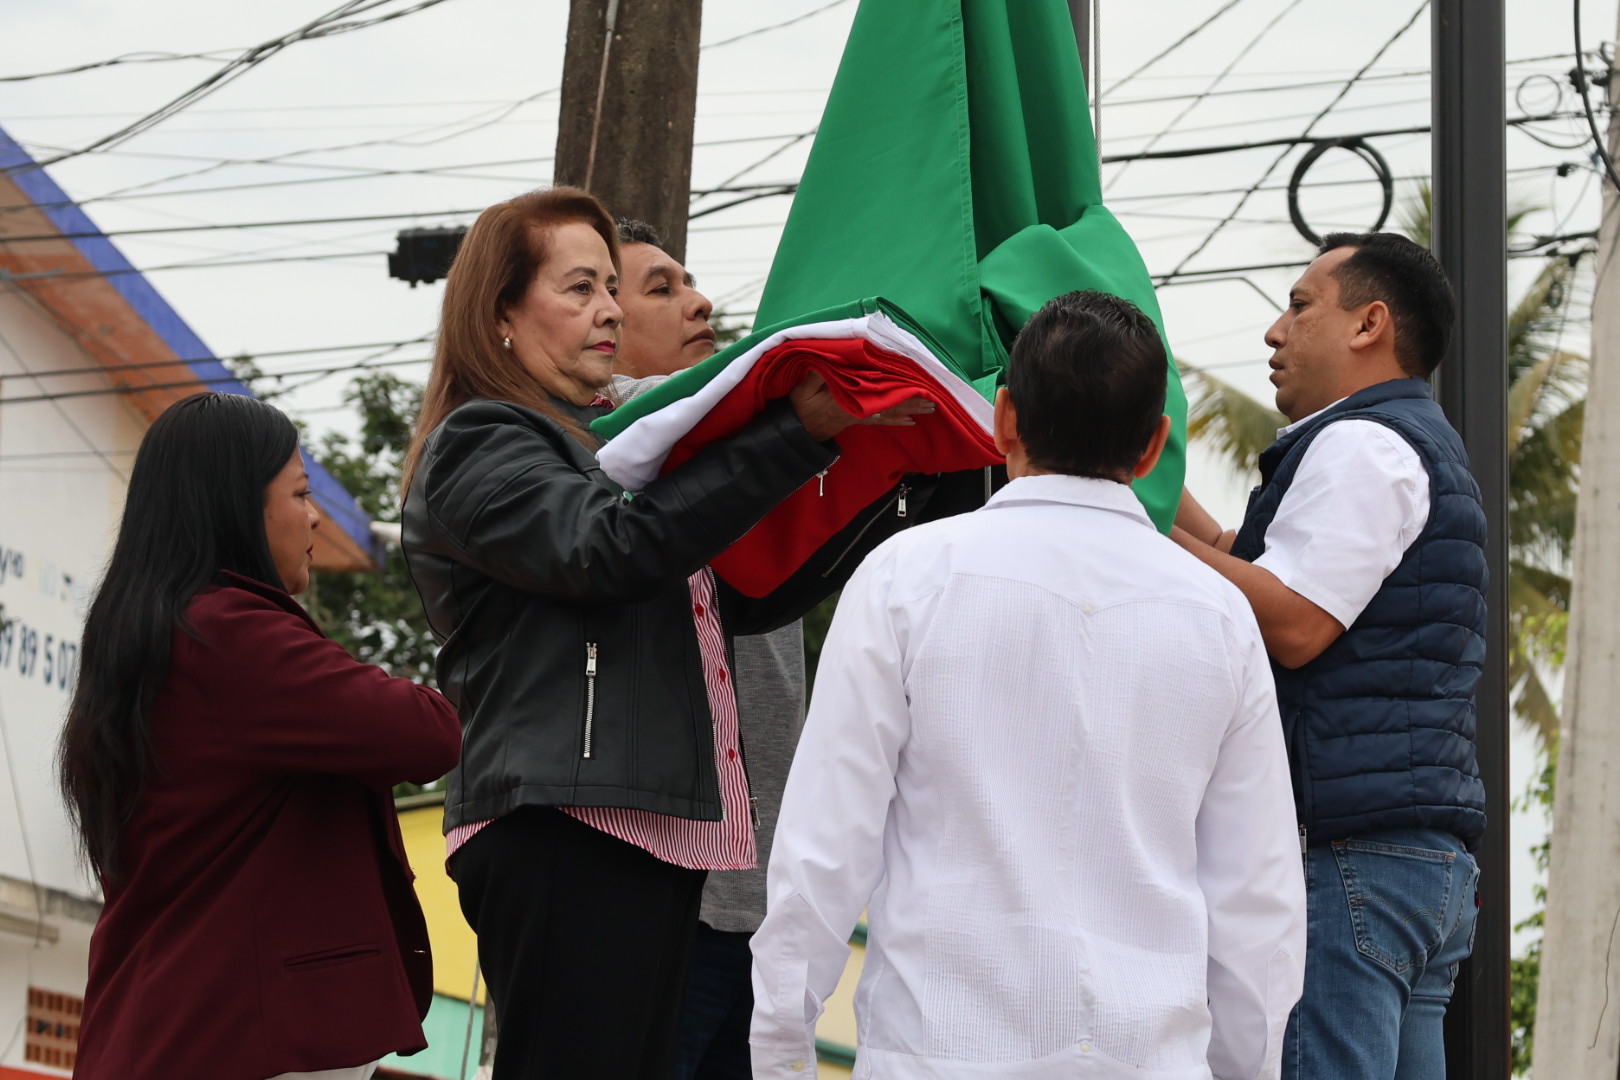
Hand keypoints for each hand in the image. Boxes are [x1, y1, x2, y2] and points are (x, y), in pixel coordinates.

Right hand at [789, 373, 936, 441]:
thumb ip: (817, 376)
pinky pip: (882, 420)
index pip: (879, 394)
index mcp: (849, 400)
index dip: (897, 390)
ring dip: (910, 410)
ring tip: (930, 409)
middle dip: (912, 402)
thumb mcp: (803, 390)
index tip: (915, 386)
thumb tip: (831, 360)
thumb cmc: (801, 408)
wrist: (799, 431)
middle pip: (891, 404)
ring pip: (890, 413)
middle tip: (934, 401)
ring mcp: (861, 415)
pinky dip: (897, 420)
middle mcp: (860, 409)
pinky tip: (911, 421)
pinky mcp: (859, 419)